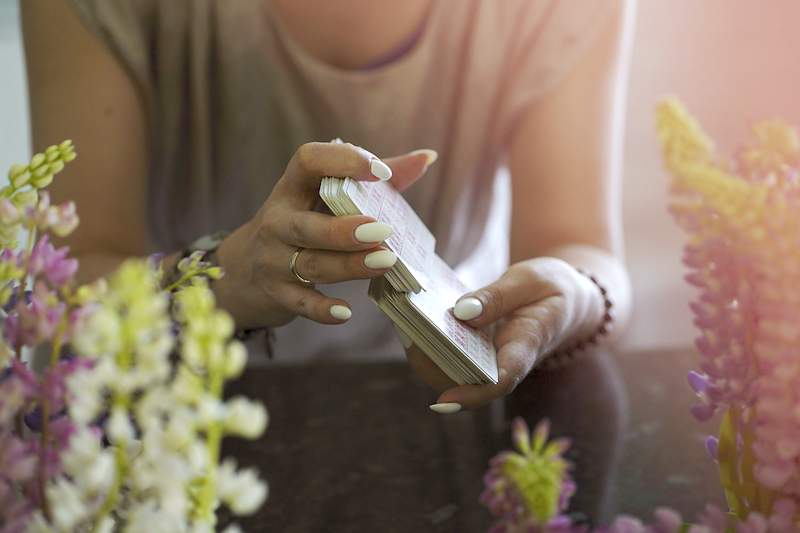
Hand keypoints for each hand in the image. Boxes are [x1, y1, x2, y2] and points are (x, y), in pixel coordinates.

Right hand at [213, 141, 435, 328]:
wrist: (241, 271)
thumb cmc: (301, 223)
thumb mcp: (323, 199)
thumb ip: (374, 181)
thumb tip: (427, 158)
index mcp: (292, 189)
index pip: (307, 161)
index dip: (342, 161)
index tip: (379, 171)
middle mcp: (277, 222)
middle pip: (307, 225)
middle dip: (344, 229)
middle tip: (383, 230)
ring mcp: (274, 260)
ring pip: (311, 264)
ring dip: (349, 265)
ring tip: (385, 262)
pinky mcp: (277, 294)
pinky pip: (301, 304)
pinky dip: (322, 310)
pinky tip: (345, 312)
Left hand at [400, 257, 604, 411]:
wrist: (567, 299)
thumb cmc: (553, 288)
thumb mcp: (533, 280)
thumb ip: (498, 296)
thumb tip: (460, 312)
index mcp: (526, 347)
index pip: (500, 382)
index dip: (471, 395)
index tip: (441, 402)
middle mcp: (503, 363)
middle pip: (462, 380)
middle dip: (430, 363)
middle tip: (405, 330)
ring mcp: (488, 360)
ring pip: (450, 370)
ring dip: (423, 352)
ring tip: (402, 320)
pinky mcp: (476, 350)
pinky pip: (448, 353)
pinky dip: (428, 338)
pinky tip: (412, 314)